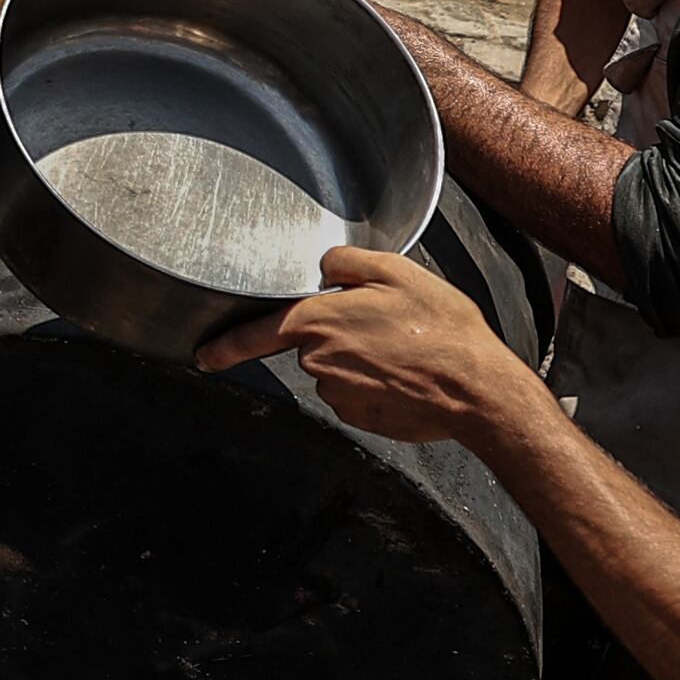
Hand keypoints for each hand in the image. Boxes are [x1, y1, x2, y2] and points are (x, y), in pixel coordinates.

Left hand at [194, 244, 551, 453]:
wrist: (476, 388)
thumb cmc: (440, 328)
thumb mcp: (397, 272)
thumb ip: (348, 261)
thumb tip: (326, 265)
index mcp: (320, 322)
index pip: (258, 333)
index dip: (227, 345)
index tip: (204, 356)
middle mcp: (320, 363)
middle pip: (312, 344)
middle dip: (340, 334)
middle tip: (388, 327)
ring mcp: (339, 395)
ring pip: (336, 369)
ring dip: (360, 359)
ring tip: (404, 351)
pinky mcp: (359, 418)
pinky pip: (355, 393)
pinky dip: (375, 383)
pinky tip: (406, 375)